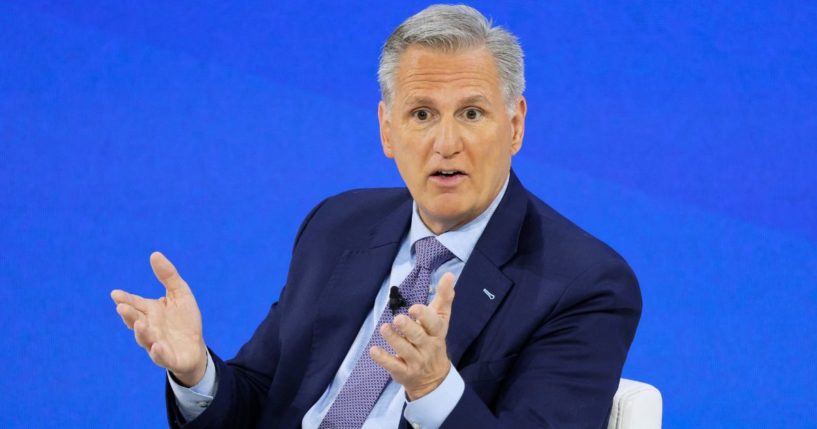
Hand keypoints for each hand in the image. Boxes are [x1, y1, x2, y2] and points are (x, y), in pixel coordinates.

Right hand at [111, 251, 206, 386]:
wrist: (195, 348)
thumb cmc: (184, 320)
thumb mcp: (180, 293)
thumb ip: (168, 276)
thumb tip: (154, 254)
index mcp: (150, 312)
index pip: (134, 304)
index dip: (125, 299)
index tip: (116, 294)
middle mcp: (149, 328)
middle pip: (135, 321)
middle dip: (128, 315)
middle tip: (122, 307)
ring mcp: (157, 344)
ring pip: (145, 339)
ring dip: (141, 333)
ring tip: (139, 324)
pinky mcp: (169, 358)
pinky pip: (162, 357)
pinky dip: (158, 353)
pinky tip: (157, 346)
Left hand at [371, 272, 455, 399]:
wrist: (434, 378)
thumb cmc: (434, 340)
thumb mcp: (441, 320)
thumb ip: (444, 297)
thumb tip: (448, 274)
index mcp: (437, 333)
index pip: (434, 324)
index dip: (424, 316)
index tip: (414, 308)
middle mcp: (428, 347)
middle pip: (418, 337)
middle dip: (408, 328)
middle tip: (398, 318)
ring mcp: (416, 361)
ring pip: (404, 350)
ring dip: (393, 339)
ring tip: (384, 328)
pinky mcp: (403, 372)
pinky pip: (393, 365)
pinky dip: (383, 359)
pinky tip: (374, 350)